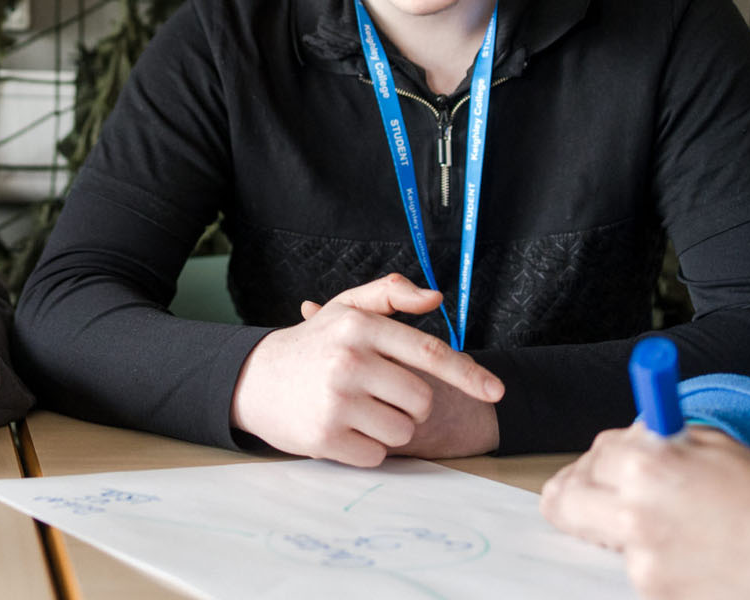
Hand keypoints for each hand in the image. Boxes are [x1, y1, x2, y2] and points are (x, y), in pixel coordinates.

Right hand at [229, 274, 504, 465]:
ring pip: (403, 430)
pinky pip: (377, 455)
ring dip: (390, 427)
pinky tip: (343, 428)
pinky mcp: (325, 437)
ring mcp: (336, 401)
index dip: (469, 373)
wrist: (254, 379)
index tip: (495, 391)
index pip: (429, 353)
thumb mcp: (347, 309)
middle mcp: (349, 361)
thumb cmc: (312, 344)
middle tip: (379, 393)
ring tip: (359, 410)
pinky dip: (367, 448)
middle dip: (410, 403)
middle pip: (421, 400)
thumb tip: (437, 297)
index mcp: (360, 326)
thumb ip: (391, 294)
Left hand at [541, 425, 749, 599]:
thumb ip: (656, 440)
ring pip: (603, 538)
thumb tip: (623, 442)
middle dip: (580, 494)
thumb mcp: (713, 446)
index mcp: (646, 466)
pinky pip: (637, 571)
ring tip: (681, 530)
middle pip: (563, 502)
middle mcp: (633, 515)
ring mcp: (642, 563)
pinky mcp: (655, 597)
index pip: (592, 456)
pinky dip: (656, 562)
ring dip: (625, 532)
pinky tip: (695, 557)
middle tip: (605, 497)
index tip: (616, 464)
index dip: (608, 458)